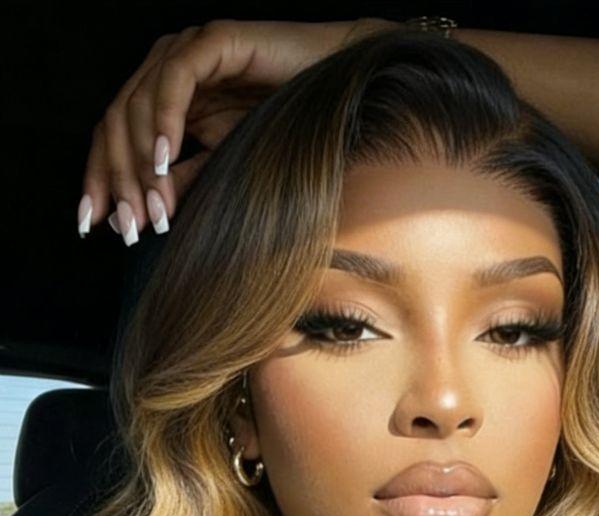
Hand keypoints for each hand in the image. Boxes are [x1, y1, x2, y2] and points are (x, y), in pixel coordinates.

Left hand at [78, 17, 395, 241]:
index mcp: (164, 98)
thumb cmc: (288, 128)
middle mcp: (167, 69)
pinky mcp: (213, 40)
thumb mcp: (224, 165)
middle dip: (118, 178)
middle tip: (129, 227)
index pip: (114, 136)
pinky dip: (165, 121)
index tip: (92, 224)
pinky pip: (176, 80)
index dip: (99, 178)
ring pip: (139, 104)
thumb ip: (184, 182)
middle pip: (116, 122)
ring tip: (153, 208)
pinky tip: (164, 161)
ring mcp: (187, 50)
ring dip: (142, 162)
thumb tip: (143, 218)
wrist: (340, 94)